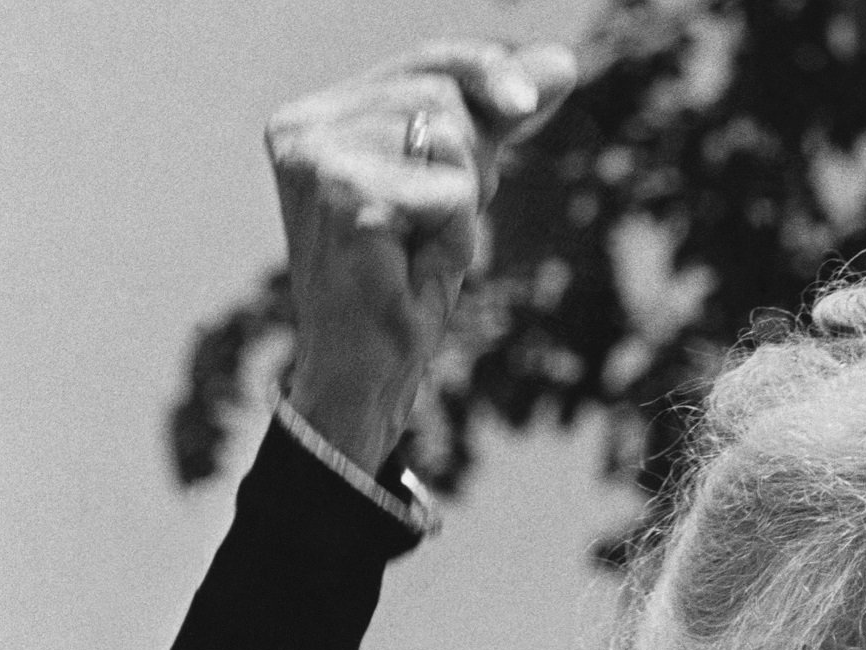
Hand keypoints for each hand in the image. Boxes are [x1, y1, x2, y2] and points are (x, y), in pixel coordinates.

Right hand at [267, 42, 575, 472]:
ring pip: (448, 138)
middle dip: (473, 161)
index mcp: (318, 114)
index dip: (489, 72)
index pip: (425, 62)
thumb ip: (497, 121)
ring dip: (460, 204)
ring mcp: (316, 160)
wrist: (368, 372)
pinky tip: (415, 266)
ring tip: (419, 247)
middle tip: (439, 224)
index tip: (548, 88)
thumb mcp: (458, 186)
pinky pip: (448, 193)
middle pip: (442, 95)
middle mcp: (303, 126)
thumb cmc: (405, 284)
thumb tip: (561, 61)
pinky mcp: (345, 199)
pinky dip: (454, 234)